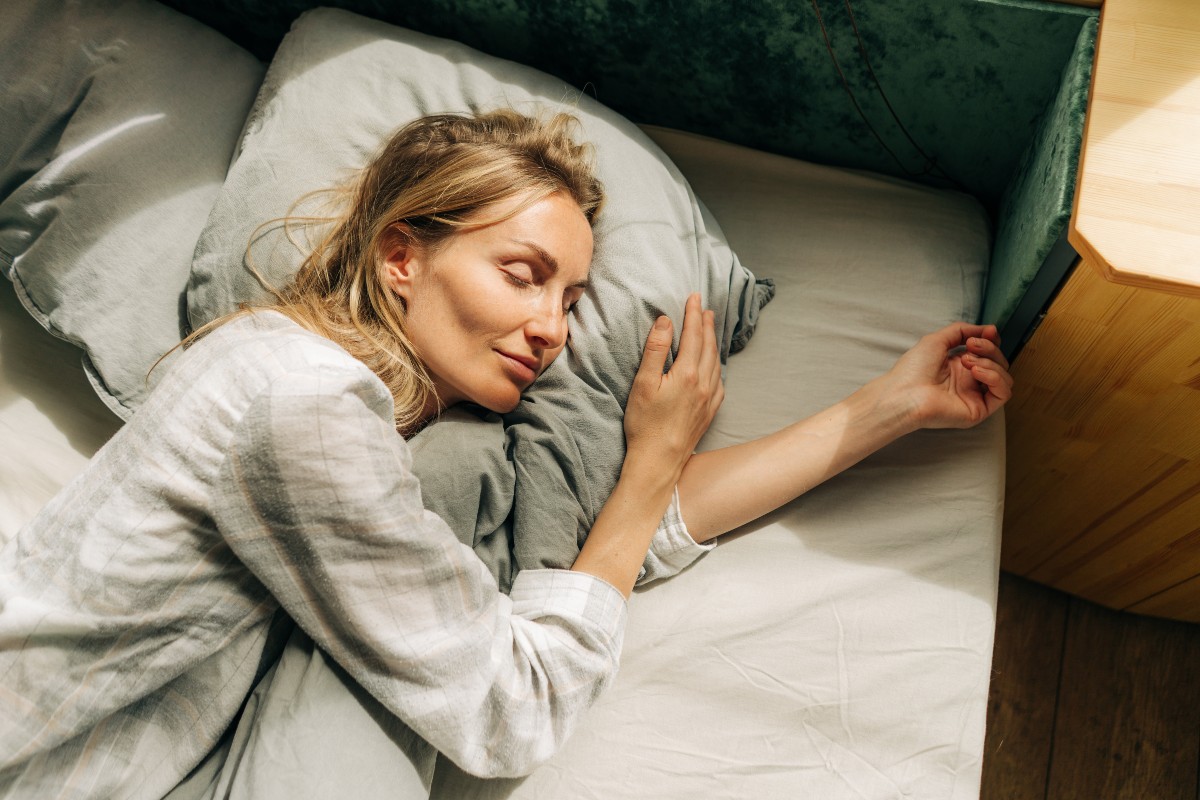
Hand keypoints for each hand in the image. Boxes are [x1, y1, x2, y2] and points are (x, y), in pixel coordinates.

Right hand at [624, 293, 724, 474]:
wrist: (659, 461)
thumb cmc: (646, 424)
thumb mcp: (643, 383)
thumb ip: (656, 350)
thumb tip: (665, 322)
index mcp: (687, 373)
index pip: (693, 335)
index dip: (693, 313)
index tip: (694, 297)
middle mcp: (704, 384)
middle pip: (708, 345)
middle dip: (706, 324)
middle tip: (704, 307)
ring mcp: (709, 399)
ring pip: (716, 362)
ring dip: (713, 342)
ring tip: (710, 328)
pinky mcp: (709, 411)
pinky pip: (719, 380)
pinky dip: (717, 364)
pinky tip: (713, 364)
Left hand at [880, 322, 1012, 429]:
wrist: (904, 393)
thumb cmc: (913, 369)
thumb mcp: (937, 340)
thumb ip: (962, 330)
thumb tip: (989, 329)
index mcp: (959, 366)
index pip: (989, 352)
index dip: (992, 341)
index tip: (989, 332)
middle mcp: (969, 381)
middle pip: (998, 363)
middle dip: (989, 349)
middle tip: (970, 346)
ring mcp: (975, 396)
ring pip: (1004, 377)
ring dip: (990, 363)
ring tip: (967, 361)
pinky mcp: (979, 410)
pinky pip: (1003, 393)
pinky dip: (995, 378)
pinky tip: (976, 372)